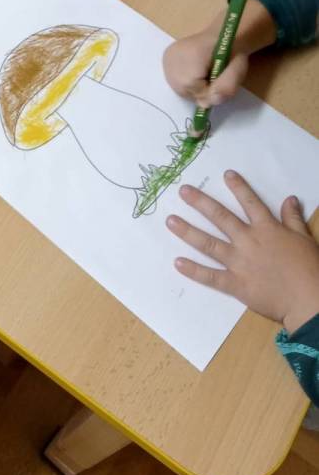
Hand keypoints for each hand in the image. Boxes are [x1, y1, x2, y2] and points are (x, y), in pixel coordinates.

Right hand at [162, 0, 275, 107]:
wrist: (224, 36)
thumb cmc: (232, 53)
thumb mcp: (238, 71)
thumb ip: (226, 88)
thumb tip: (207, 104)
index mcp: (192, 53)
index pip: (192, 85)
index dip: (207, 91)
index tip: (218, 83)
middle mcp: (174, 54)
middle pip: (182, 88)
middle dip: (199, 91)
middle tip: (212, 80)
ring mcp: (168, 56)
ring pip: (177, 87)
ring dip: (192, 88)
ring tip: (204, 76)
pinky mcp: (166, 58)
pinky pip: (173, 80)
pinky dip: (184, 83)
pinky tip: (194, 73)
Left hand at [167, 170, 318, 331]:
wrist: (308, 299)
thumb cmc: (309, 268)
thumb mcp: (304, 239)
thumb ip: (293, 218)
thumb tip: (289, 199)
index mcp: (266, 229)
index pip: (250, 202)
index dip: (238, 187)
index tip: (225, 174)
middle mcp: (248, 241)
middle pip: (220, 217)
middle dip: (200, 202)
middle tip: (182, 191)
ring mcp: (239, 262)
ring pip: (208, 243)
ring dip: (188, 231)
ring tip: (170, 221)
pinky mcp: (235, 284)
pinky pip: (210, 276)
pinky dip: (193, 270)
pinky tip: (177, 262)